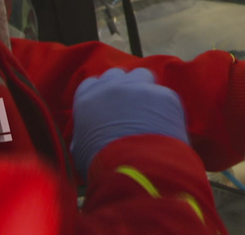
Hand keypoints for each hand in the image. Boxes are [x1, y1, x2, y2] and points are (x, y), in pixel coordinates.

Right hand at [71, 67, 187, 176]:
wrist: (134, 169)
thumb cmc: (102, 164)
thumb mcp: (80, 150)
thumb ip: (84, 133)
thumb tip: (87, 136)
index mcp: (87, 99)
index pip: (92, 84)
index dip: (101, 93)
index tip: (107, 104)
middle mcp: (112, 87)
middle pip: (117, 75)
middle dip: (122, 87)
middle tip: (128, 106)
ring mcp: (139, 88)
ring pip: (142, 75)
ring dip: (143, 88)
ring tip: (148, 108)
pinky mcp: (164, 95)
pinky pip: (164, 95)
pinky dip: (164, 107)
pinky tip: (163, 123)